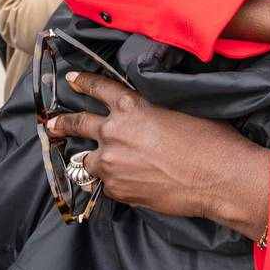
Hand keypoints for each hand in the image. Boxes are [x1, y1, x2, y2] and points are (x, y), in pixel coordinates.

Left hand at [46, 72, 269, 238]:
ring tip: (89, 164)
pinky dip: (111, 183)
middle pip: (78, 124)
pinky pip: (105, 185)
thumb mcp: (179, 111)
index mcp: (131, 107)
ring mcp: (112, 164)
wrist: (217, 177)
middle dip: (63, 123)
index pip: (99, 88)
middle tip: (51, 123)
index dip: (83, 82)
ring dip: (91, 161)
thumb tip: (148, 117)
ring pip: (88, 162)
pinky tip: (123, 184)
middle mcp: (114, 132)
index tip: (71, 79)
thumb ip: (152, 111)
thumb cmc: (209, 140)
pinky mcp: (118, 191)